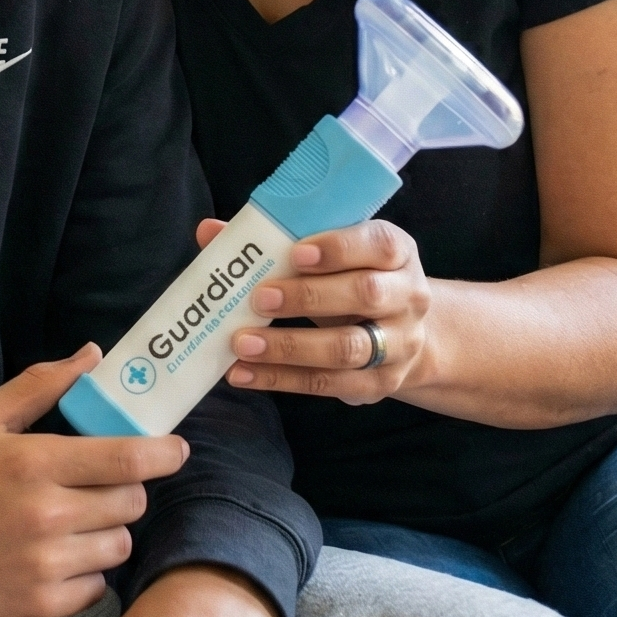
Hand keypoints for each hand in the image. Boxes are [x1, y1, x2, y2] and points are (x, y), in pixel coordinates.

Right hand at [0, 347, 187, 616]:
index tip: (176, 450)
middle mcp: (45, 516)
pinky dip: (85, 573)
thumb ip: (41, 385)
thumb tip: (93, 355)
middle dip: (125, 490)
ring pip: (118, 547)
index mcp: (33, 463)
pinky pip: (95, 588)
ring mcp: (43, 567)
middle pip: (131, 503)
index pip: (127, 459)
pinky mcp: (37, 608)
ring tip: (72, 522)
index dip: (163, 453)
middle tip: (98, 486)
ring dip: (106, 532)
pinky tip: (54, 557)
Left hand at [217, 216, 431, 402]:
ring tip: (242, 343)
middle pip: (365, 294)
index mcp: (397, 253)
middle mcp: (407, 297)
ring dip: (290, 346)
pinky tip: (243, 373)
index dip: (339, 248)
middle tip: (259, 298)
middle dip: (309, 296)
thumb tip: (209, 231)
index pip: (379, 245)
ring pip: (347, 347)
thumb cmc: (350, 281)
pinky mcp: (378, 385)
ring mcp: (398, 345)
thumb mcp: (330, 257)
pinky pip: (327, 384)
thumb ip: (274, 242)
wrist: (402, 336)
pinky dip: (281, 379)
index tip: (296, 253)